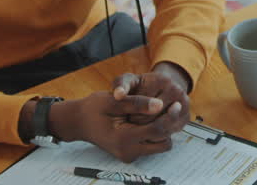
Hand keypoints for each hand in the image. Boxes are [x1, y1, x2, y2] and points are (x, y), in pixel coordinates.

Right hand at [49, 91, 178, 162]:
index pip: (157, 131)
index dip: (169, 116)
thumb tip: (159, 105)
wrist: (79, 122)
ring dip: (163, 130)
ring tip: (159, 113)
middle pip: (162, 142)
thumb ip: (137, 103)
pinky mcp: (130, 154)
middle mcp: (127, 151)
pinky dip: (154, 134)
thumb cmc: (94, 108)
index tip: (177, 103)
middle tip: (171, 107)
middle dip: (168, 125)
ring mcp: (129, 155)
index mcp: (123, 139)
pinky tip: (149, 119)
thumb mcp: (114, 100)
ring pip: (159, 146)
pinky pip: (151, 145)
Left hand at [113, 63, 191, 131]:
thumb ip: (120, 85)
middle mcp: (177, 90)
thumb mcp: (128, 81)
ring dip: (148, 131)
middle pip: (153, 118)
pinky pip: (170, 132)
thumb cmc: (139, 87)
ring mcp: (184, 104)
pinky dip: (158, 135)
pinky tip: (149, 130)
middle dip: (139, 123)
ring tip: (139, 126)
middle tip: (132, 121)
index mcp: (162, 80)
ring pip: (162, 127)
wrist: (160, 88)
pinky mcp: (186, 116)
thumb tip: (118, 95)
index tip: (126, 113)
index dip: (131, 113)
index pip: (143, 105)